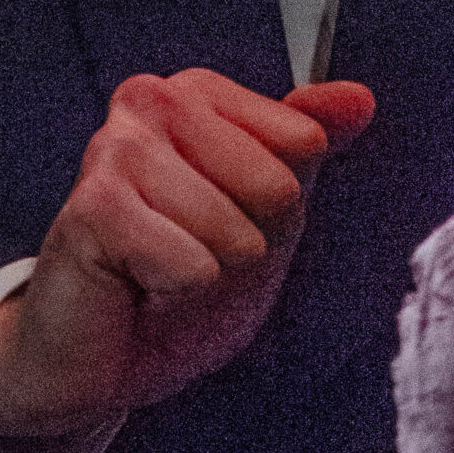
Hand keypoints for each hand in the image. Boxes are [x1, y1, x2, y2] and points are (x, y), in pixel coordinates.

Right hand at [0, 69, 374, 446]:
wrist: (96, 359)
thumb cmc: (175, 280)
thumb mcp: (264, 215)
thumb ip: (307, 149)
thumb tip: (359, 99)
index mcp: (196, 93)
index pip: (302, 141)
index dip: (279, 206)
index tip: (228, 221)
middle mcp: (151, 100)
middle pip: (275, 184)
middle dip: (247, 242)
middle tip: (193, 255)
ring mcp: (116, 147)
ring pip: (233, 228)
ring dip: (208, 273)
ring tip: (163, 273)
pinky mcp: (94, 207)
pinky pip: (193, 265)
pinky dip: (177, 294)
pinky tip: (138, 289)